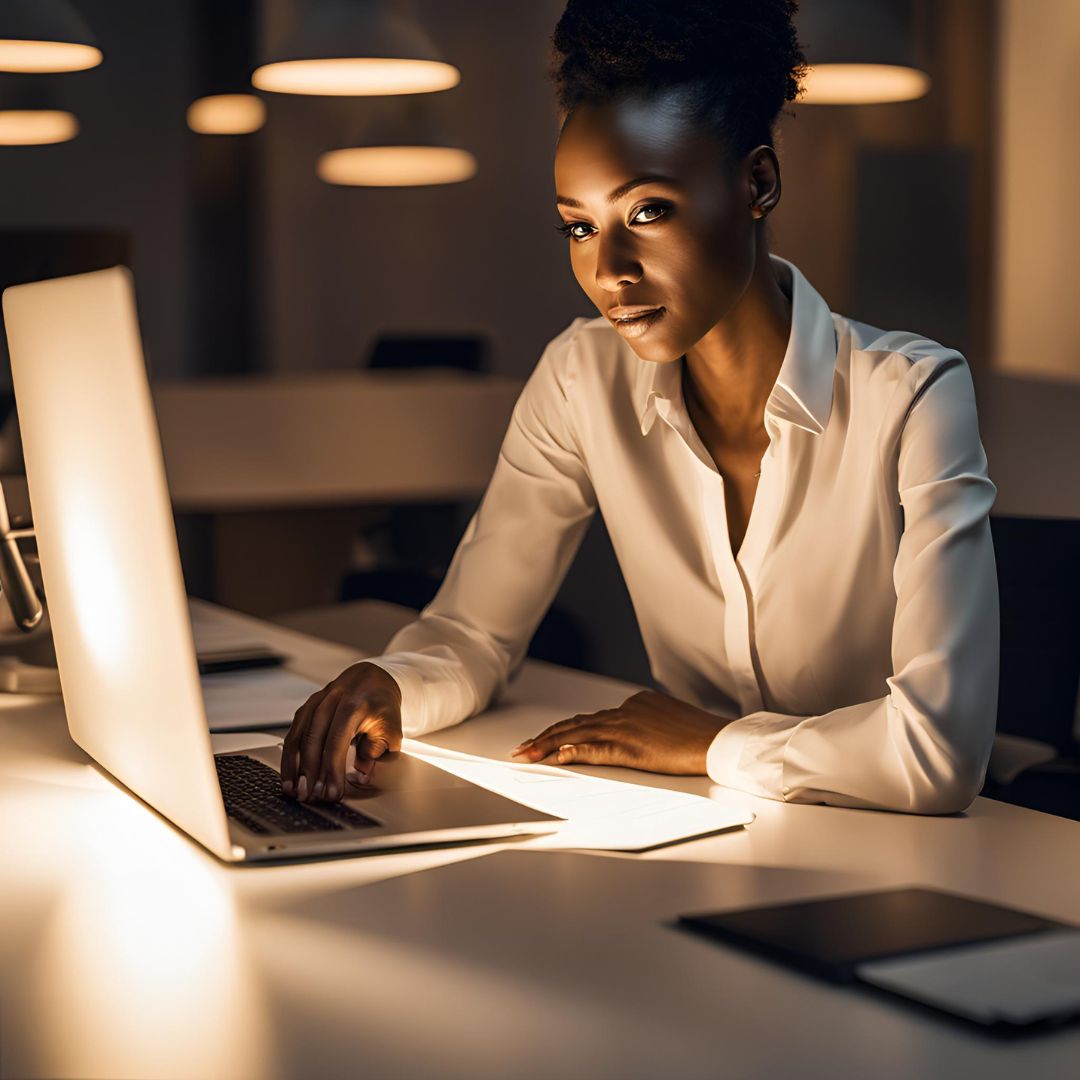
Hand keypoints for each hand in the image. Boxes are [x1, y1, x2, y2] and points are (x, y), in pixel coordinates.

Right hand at [281, 662, 402, 802]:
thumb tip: (360, 776)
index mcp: (356, 704)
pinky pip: (294, 731)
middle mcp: (333, 699)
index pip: (338, 741)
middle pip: (314, 738)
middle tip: (308, 797)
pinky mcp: (308, 705)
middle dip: (309, 772)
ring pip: (299, 734)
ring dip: (294, 766)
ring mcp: (318, 700)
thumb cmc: (383, 706)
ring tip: (293, 790)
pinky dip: (289, 755)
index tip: (331, 792)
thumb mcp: (391, 729)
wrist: (374, 677)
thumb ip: (377, 753)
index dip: (332, 770)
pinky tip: (289, 774)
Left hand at [510, 689, 731, 774]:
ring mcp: (627, 727)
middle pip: (576, 724)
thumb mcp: (666, 720)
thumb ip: (644, 721)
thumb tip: (633, 730)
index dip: (563, 730)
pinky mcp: (633, 746)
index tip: (543, 739)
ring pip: (578, 734)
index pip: (589, 718)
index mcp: (633, 703)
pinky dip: (576, 752)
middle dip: (544, 738)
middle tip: (521, 750)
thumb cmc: (698, 734)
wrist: (718, 739)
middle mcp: (625, 711)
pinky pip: (598, 749)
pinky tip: (559, 756)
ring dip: (549, 746)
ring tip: (527, 755)